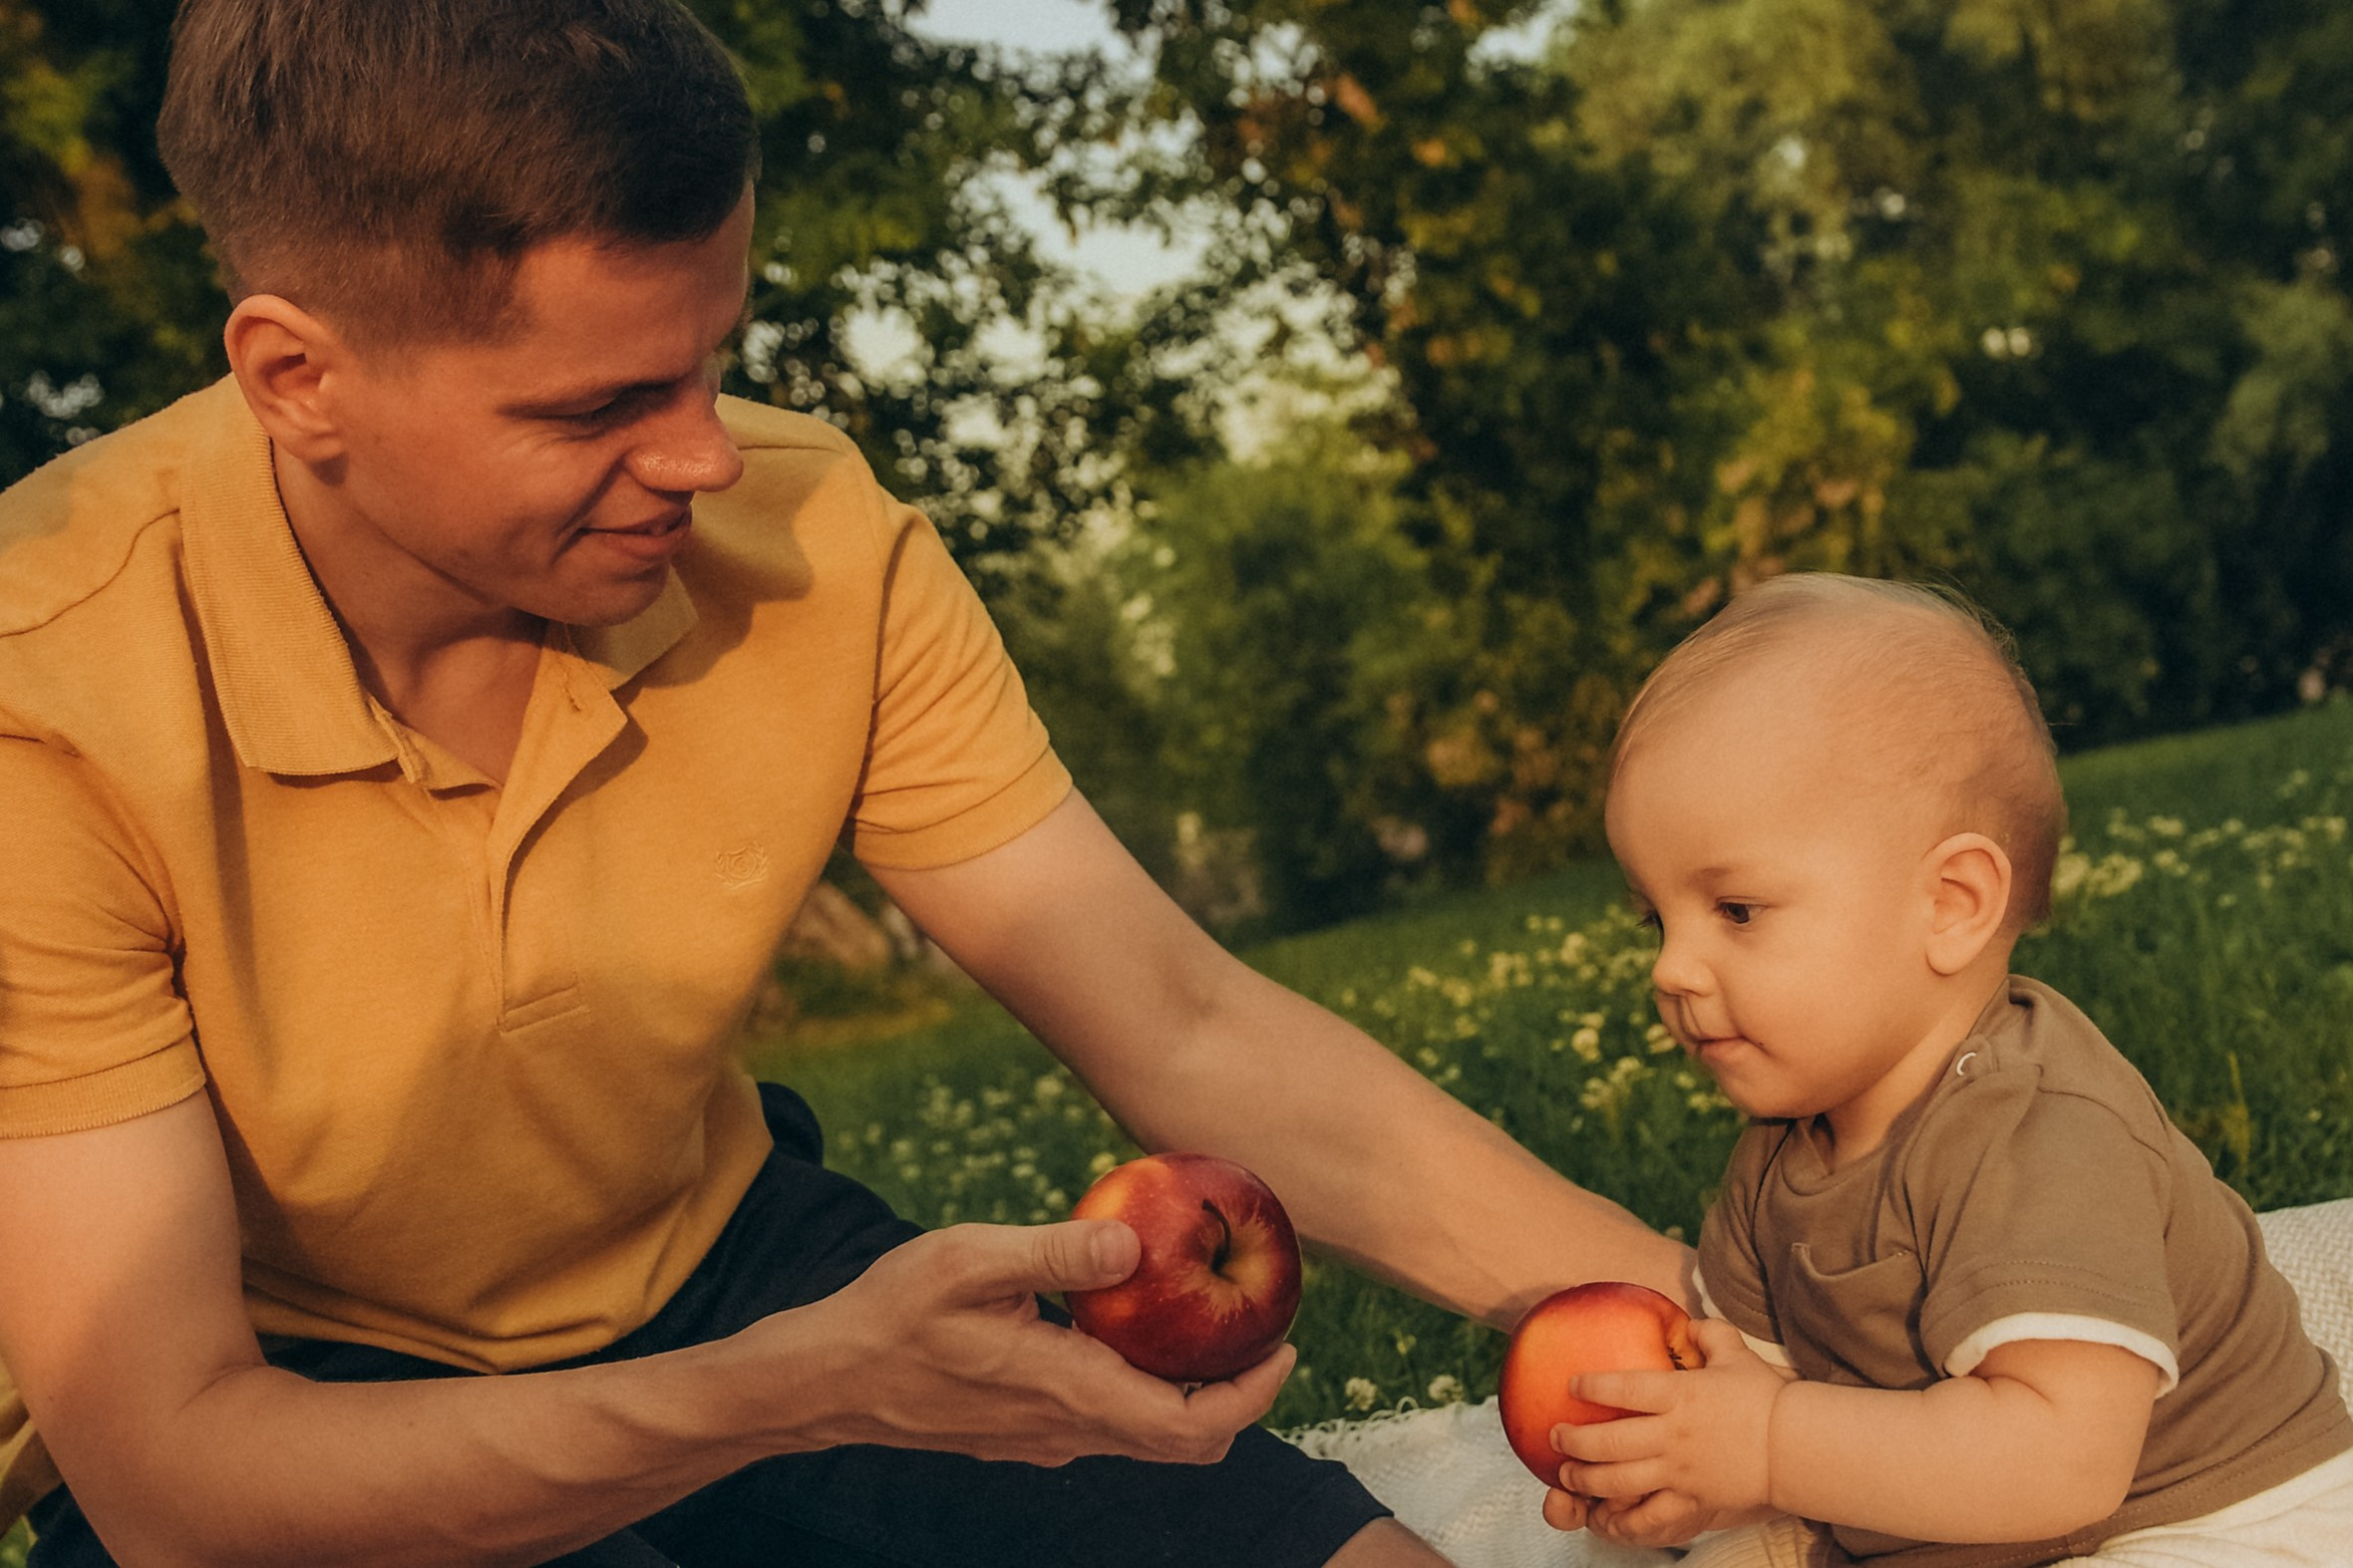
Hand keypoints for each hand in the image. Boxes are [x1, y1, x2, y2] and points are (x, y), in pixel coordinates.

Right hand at [766, 1219, 1293, 1466]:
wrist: (825, 1379)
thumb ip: (1055, 1252)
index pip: (1192, 1425)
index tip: (1285, 1344)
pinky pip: (1110, 1423)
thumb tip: (1136, 1244)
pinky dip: (1146, 1388)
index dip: (1253, 1395)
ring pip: (1148, 1436)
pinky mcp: (1026, 1429)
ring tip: (1210, 1319)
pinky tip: (1134, 1328)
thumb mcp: (969, 1259)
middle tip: (1262, 1329)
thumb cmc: (891, 1313)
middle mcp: (1067, 1429)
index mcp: (1068, 1390)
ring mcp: (1045, 1437)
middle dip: (1238, 1395)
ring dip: (1193, 1391)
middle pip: (1185, 1442)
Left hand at [1553, 1317, 1781, 1520]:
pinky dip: (1623, 1516)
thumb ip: (1710, 1334)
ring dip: (1586, 1477)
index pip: (1623, 1387)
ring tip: (1567, 1473)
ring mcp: (1679, 1469)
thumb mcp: (1737, 1355)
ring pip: (1619, 1478)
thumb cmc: (1764, 1397)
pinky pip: (1650, 1513)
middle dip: (1574, 1440)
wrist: (1795, 1446)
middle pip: (1608, 1439)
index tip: (1571, 1385)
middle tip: (1555, 1436)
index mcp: (1679, 1394)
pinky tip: (1604, 1514)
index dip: (1591, 1386)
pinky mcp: (1691, 1497)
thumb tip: (1690, 1322)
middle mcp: (1672, 1433)